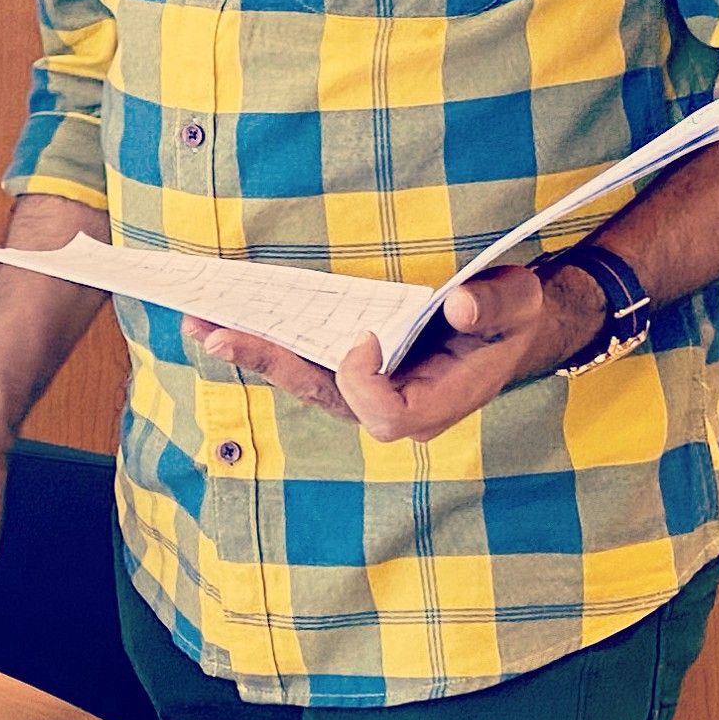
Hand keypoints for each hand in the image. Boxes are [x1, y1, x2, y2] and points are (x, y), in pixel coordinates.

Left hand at [191, 262, 597, 442]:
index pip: (384, 415)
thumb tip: (460, 307)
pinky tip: (224, 322)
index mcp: (436, 403)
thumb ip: (495, 307)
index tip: (364, 336)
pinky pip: (303, 364)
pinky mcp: (351, 374)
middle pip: (323, 398)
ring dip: (253, 352)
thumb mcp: (518, 304)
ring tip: (200, 324)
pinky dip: (266, 343)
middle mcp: (393, 408)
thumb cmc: (509, 319)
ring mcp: (367, 394)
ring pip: (303, 382)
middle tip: (217, 333)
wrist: (502, 329)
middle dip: (270, 364)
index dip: (364, 381)